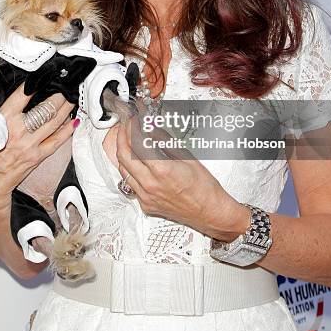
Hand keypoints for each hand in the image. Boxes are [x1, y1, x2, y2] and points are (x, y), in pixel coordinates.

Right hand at [0, 84, 75, 201]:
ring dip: (66, 108)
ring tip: (72, 98)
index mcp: (4, 121)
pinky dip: (67, 129)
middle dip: (58, 95)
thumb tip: (24, 96)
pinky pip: (57, 140)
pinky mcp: (38, 156)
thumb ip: (6, 112)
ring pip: (54, 121)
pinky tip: (74, 121)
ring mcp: (30, 144)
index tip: (43, 77)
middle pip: (45, 108)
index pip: (21, 96)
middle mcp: (19, 131)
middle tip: (65, 86)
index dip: (33, 84)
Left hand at [113, 106, 249, 239]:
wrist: (209, 212)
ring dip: (122, 152)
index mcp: (161, 170)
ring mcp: (145, 196)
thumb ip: (164, 141)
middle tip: (125, 125)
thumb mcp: (186, 156)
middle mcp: (150, 185)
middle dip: (121, 136)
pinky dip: (129, 169)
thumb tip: (151, 126)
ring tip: (127, 140)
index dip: (132, 126)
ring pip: (122, 169)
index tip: (133, 118)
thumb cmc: (204, 187)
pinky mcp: (145, 204)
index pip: (137, 142)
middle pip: (123, 155)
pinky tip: (135, 161)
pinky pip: (130, 183)